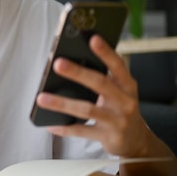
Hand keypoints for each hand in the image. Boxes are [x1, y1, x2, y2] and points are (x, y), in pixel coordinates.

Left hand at [35, 34, 151, 156]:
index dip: (106, 52)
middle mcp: (125, 101)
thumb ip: (102, 78)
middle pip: (100, 84)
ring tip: (41, 98)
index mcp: (127, 85)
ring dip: (62, 103)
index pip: (117, 65)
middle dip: (77, 73)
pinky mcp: (109, 137)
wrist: (137, 139)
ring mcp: (117, 120)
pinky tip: (50, 125)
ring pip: (87, 109)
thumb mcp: (118, 91)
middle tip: (57, 63)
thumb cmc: (120, 107)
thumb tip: (67, 62)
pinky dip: (65, 128)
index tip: (92, 39)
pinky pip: (82, 131)